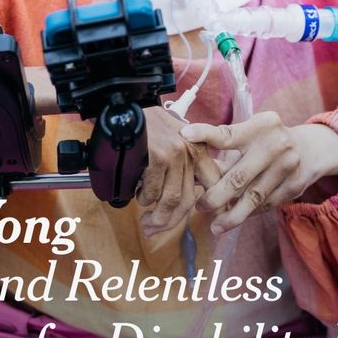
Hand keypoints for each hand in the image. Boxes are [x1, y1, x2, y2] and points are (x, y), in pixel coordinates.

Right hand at [136, 106, 221, 237]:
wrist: (125, 109)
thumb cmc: (146, 125)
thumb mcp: (173, 138)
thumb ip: (183, 162)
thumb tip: (184, 196)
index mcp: (198, 148)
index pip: (213, 182)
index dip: (212, 204)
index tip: (204, 219)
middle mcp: (190, 152)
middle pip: (189, 198)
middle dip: (173, 220)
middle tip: (156, 228)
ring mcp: (175, 155)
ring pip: (172, 199)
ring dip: (158, 216)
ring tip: (147, 220)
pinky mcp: (157, 158)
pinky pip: (153, 191)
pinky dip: (144, 199)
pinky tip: (138, 195)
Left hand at [179, 114, 337, 234]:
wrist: (310, 149)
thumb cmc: (266, 142)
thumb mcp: (249, 137)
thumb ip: (225, 152)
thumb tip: (193, 172)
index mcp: (261, 126)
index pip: (228, 134)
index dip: (206, 134)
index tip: (184, 135)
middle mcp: (277, 144)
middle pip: (239, 177)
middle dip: (215, 196)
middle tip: (199, 206)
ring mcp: (288, 166)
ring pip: (253, 197)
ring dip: (231, 214)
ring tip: (215, 225)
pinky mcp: (295, 186)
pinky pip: (266, 205)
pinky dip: (249, 213)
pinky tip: (235, 218)